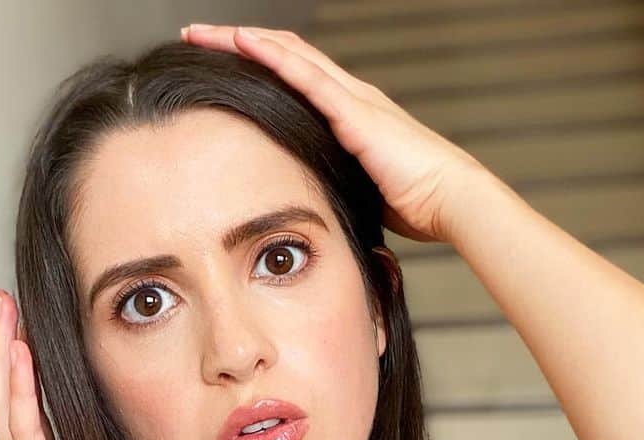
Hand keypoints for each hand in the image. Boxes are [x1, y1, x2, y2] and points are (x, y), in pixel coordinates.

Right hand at [0, 289, 92, 439]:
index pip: (20, 399)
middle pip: (3, 390)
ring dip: (3, 354)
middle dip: (0, 341)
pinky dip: (21, 392)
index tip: (16, 317)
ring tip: (3, 313)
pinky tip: (20, 359)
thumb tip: (123, 428)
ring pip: (6, 402)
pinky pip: (26, 430)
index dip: (14, 358)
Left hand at [180, 24, 490, 245]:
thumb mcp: (359, 187)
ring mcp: (351, 99)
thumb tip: (308, 201)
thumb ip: (334, 180)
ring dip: (242, 40)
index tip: (216, 65)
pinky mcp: (353, 113)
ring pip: (287, 53)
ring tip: (203, 33)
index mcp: (348, 113)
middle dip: (236, 42)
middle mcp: (348, 95)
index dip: (255, 65)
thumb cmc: (414, 202)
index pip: (293, 75)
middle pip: (283, 53)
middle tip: (195, 36)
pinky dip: (272, 56)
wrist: (449, 201)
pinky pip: (305, 75)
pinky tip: (244, 43)